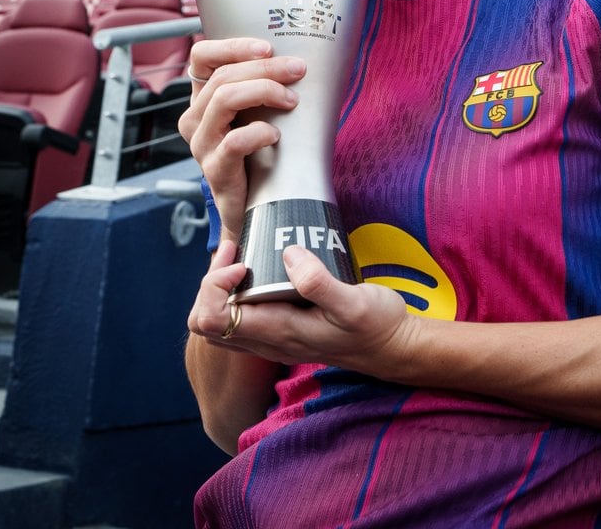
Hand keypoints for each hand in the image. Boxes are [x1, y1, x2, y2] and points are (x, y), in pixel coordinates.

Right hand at [178, 37, 306, 243]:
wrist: (252, 210)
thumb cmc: (259, 154)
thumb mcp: (256, 113)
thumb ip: (263, 87)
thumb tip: (299, 59)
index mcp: (203, 98)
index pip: (201, 56)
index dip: (232, 46)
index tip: (267, 47)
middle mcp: (195, 118)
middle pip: (223, 76)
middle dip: (266, 67)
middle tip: (298, 69)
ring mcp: (201, 144)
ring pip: (224, 99)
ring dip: (264, 91)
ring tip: (291, 100)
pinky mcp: (214, 170)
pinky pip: (233, 141)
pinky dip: (259, 132)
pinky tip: (276, 135)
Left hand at [188, 241, 415, 377]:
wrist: (393, 348)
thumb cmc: (376, 327)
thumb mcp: (354, 302)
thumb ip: (319, 282)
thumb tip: (288, 254)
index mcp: (276, 332)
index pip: (212, 320)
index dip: (214, 286)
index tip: (241, 262)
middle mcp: (267, 339)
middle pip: (207, 321)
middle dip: (211, 281)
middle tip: (237, 251)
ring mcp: (273, 337)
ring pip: (221, 320)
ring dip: (220, 287)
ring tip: (242, 255)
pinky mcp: (283, 329)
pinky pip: (241, 316)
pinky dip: (236, 292)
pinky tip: (258, 267)